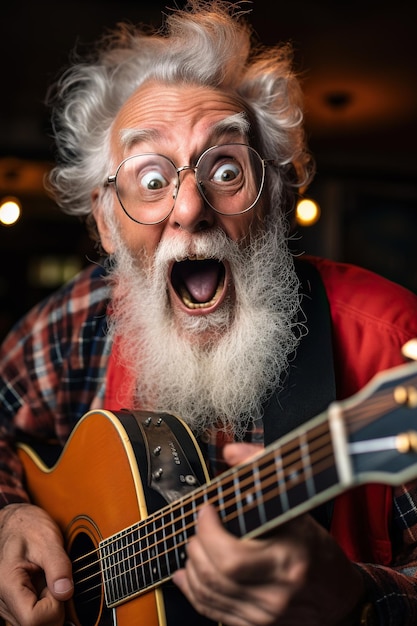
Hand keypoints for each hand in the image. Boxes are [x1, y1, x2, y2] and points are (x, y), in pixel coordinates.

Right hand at [0, 503, 72, 625]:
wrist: (13, 521)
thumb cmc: (27, 526)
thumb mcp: (47, 539)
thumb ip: (58, 566)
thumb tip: (66, 593)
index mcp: (8, 584)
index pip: (34, 619)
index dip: (54, 607)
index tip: (59, 585)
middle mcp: (2, 601)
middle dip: (54, 609)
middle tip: (57, 581)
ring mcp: (5, 606)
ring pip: (34, 624)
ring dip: (49, 608)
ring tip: (49, 581)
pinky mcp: (12, 606)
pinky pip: (31, 617)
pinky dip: (44, 606)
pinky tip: (45, 587)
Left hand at [173, 443, 364, 625]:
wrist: (340, 599)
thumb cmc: (318, 551)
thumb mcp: (299, 509)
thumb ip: (262, 473)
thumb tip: (232, 452)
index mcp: (287, 562)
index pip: (231, 557)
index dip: (209, 532)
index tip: (208, 510)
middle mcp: (275, 594)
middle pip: (215, 576)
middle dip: (197, 546)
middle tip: (200, 526)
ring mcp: (263, 615)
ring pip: (209, 595)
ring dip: (191, 567)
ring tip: (195, 545)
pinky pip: (213, 612)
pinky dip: (194, 591)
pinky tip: (188, 574)